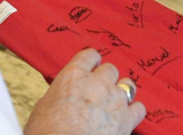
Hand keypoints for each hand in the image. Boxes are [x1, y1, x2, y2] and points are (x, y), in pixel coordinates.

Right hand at [24, 49, 145, 134]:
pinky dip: (134, 111)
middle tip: (99, 91)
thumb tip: (62, 96)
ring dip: (122, 91)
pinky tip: (126, 116)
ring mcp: (115, 100)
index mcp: (73, 76)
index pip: (89, 55)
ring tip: (114, 102)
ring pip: (128, 85)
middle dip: (106, 79)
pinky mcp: (127, 120)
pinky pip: (140, 108)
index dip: (91, 62)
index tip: (91, 68)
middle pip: (111, 69)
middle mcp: (97, 83)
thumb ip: (59, 94)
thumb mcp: (43, 107)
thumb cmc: (46, 132)